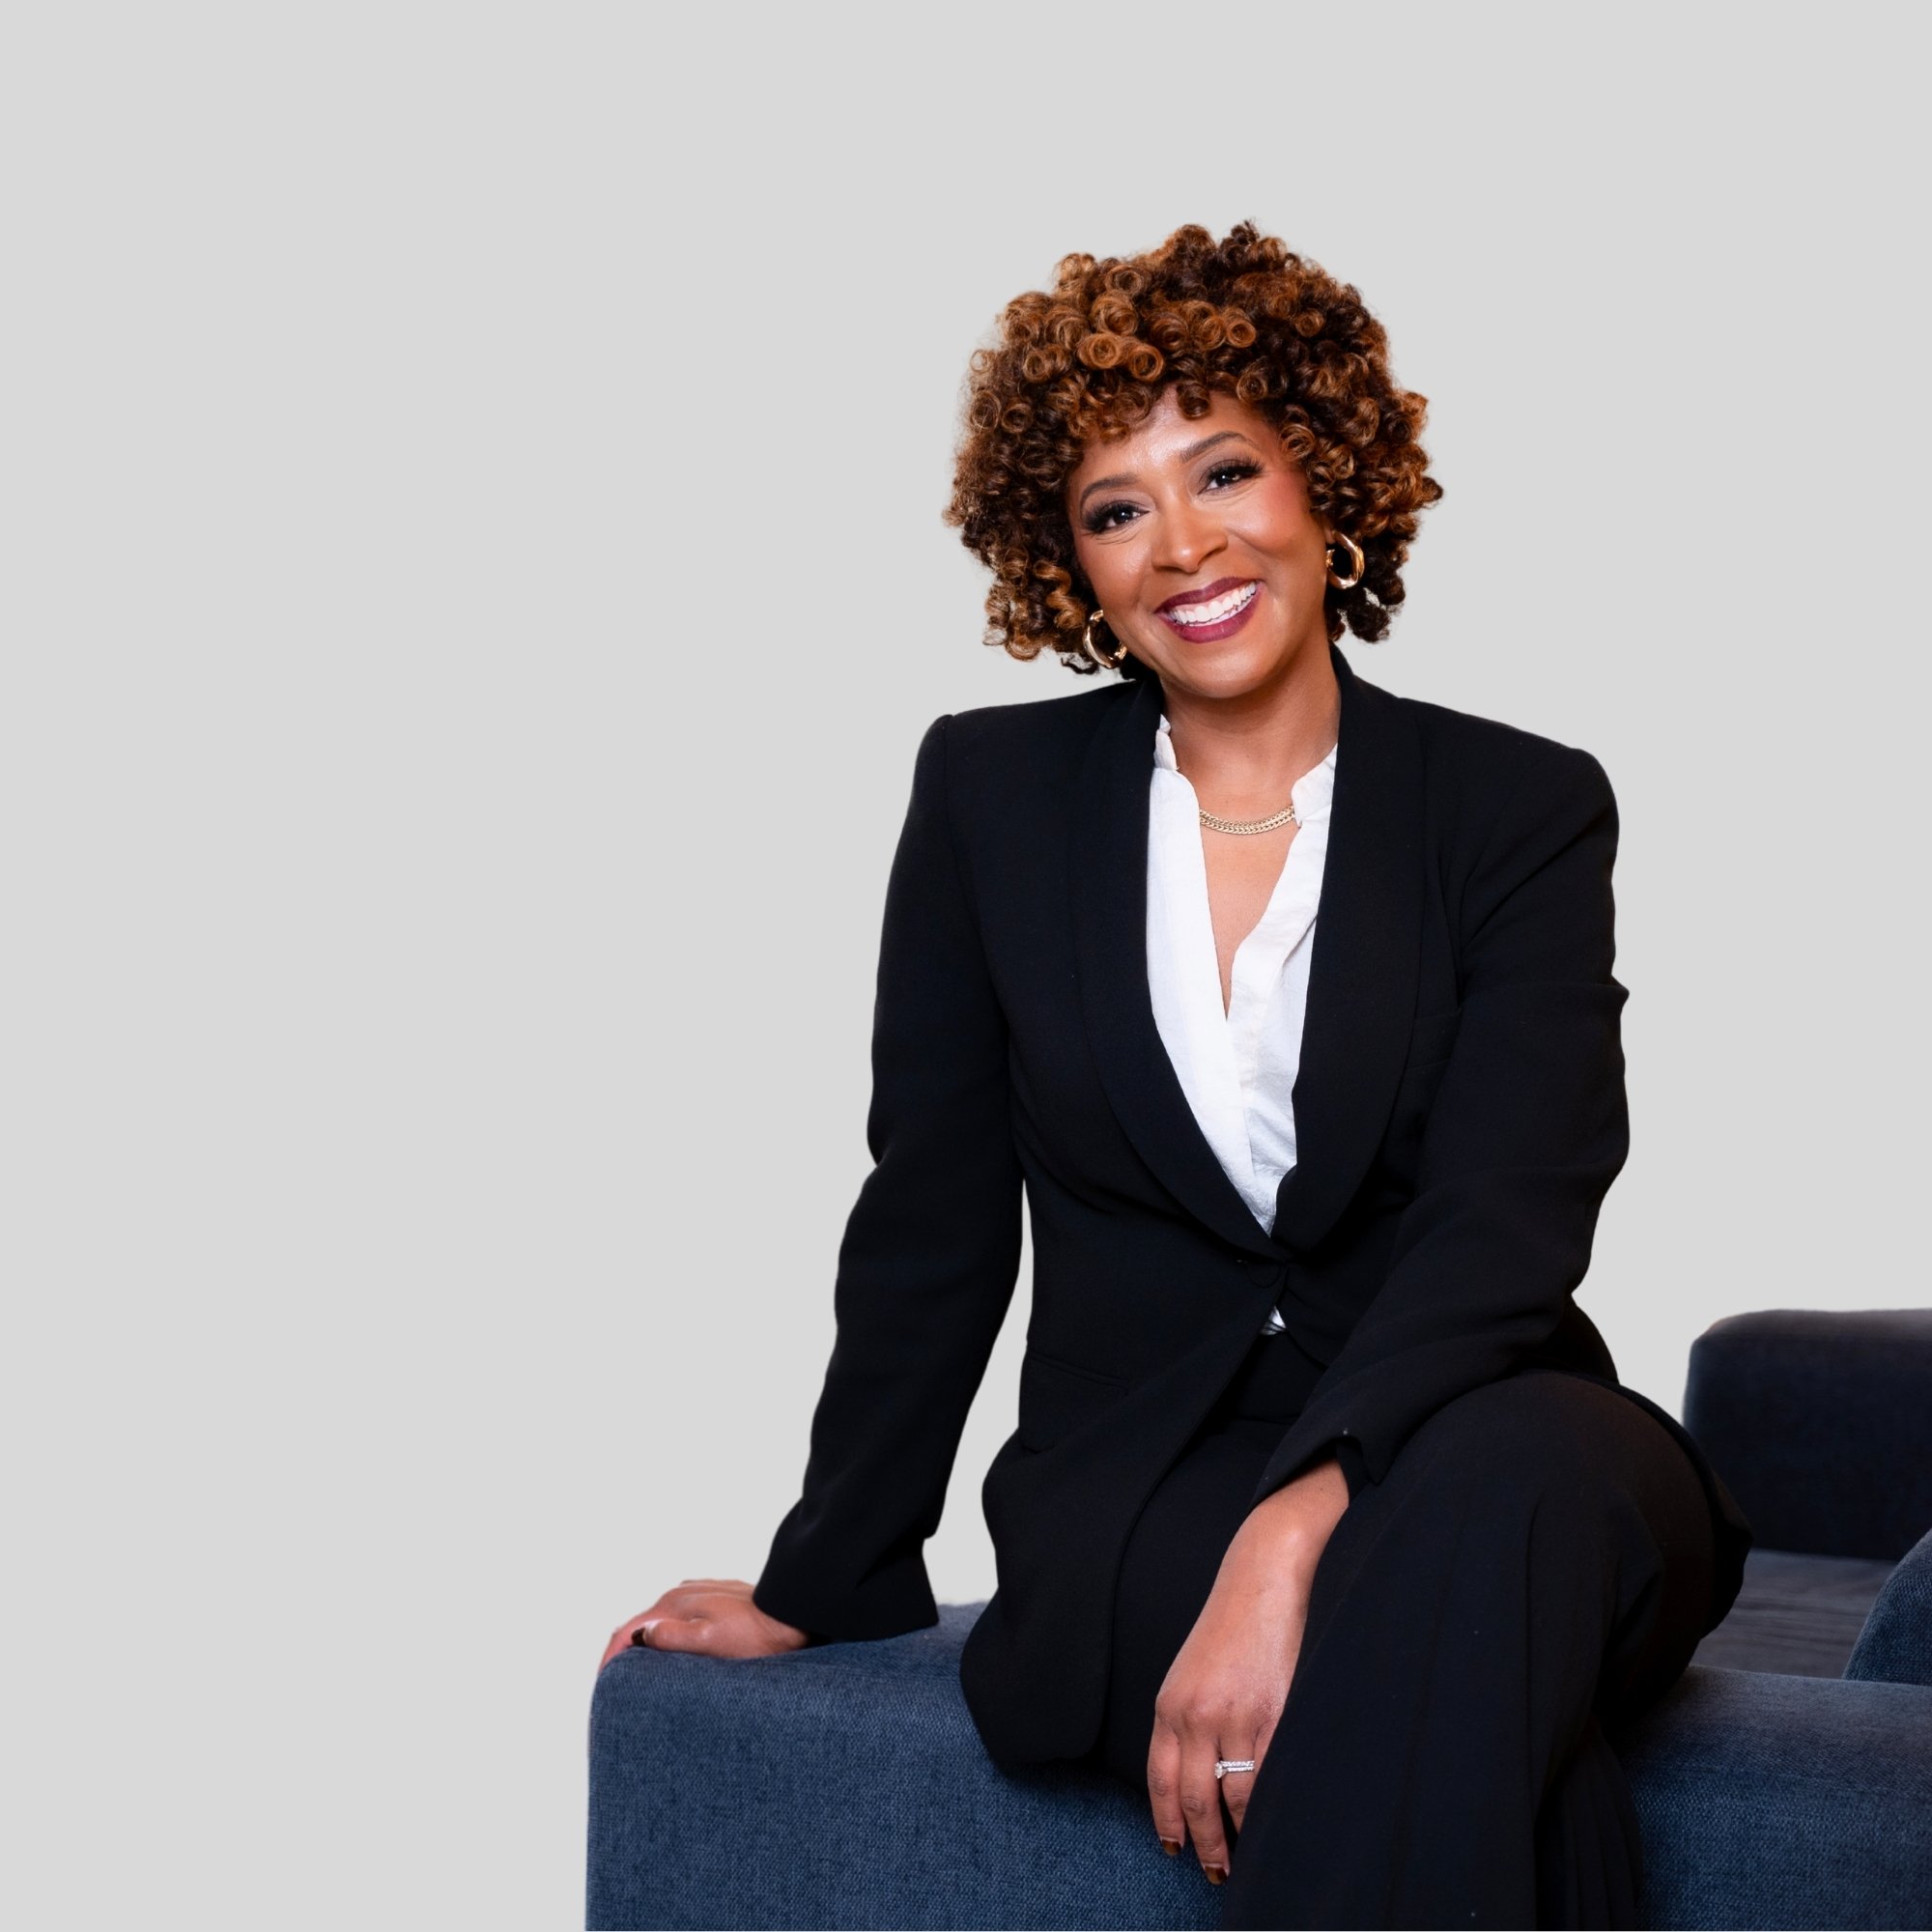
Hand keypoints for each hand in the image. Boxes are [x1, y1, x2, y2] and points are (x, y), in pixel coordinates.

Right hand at [599, 1579, 812, 1670]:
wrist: (792, 1615)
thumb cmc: (755, 1634)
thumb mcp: (711, 1641)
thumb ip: (672, 1637)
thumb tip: (640, 1636)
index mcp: (673, 1604)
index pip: (625, 1632)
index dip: (609, 1661)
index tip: (601, 1690)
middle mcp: (679, 1594)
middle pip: (637, 1626)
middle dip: (620, 1655)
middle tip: (613, 1690)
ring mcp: (696, 1594)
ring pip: (656, 1622)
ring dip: (641, 1647)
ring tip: (636, 1679)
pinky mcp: (711, 1601)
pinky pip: (676, 1620)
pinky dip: (662, 1638)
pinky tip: (669, 1656)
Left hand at [1146, 1454, 1349, 1884]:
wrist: (1264, 1574)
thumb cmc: (1234, 1624)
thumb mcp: (1195, 1671)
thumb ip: (1190, 1718)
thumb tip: (1197, 1774)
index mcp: (1169, 1704)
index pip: (1160, 1780)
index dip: (1167, 1821)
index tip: (1174, 1848)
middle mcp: (1193, 1715)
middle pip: (1192, 1801)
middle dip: (1203, 1844)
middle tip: (1215, 1872)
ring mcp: (1233, 1717)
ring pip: (1231, 1799)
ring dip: (1238, 1836)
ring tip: (1246, 1857)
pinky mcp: (1272, 1713)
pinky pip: (1266, 1776)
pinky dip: (1267, 1808)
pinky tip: (1272, 1822)